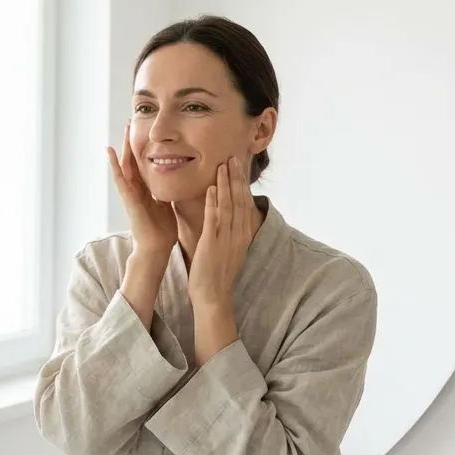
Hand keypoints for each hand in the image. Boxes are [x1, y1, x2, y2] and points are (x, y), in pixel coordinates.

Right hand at [107, 121, 176, 256]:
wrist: (156, 248)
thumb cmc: (162, 230)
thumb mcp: (167, 203)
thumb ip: (167, 190)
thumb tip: (177, 178)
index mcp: (146, 189)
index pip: (143, 163)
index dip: (144, 147)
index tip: (145, 130)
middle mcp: (136, 189)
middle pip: (133, 160)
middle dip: (132, 142)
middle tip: (132, 122)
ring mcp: (130, 193)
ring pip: (125, 165)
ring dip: (124, 147)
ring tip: (124, 130)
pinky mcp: (128, 199)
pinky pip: (120, 179)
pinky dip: (114, 165)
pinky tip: (110, 152)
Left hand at [187, 157, 257, 311]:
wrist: (213, 297)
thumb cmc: (217, 274)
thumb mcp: (228, 249)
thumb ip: (227, 232)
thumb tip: (224, 217)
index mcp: (243, 235)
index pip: (244, 203)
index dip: (241, 183)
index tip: (239, 166)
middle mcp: (238, 234)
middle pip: (239, 200)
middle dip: (236, 177)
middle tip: (233, 157)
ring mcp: (227, 238)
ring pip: (228, 205)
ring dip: (225, 184)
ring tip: (223, 165)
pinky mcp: (213, 243)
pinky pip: (214, 219)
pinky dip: (212, 202)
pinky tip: (210, 188)